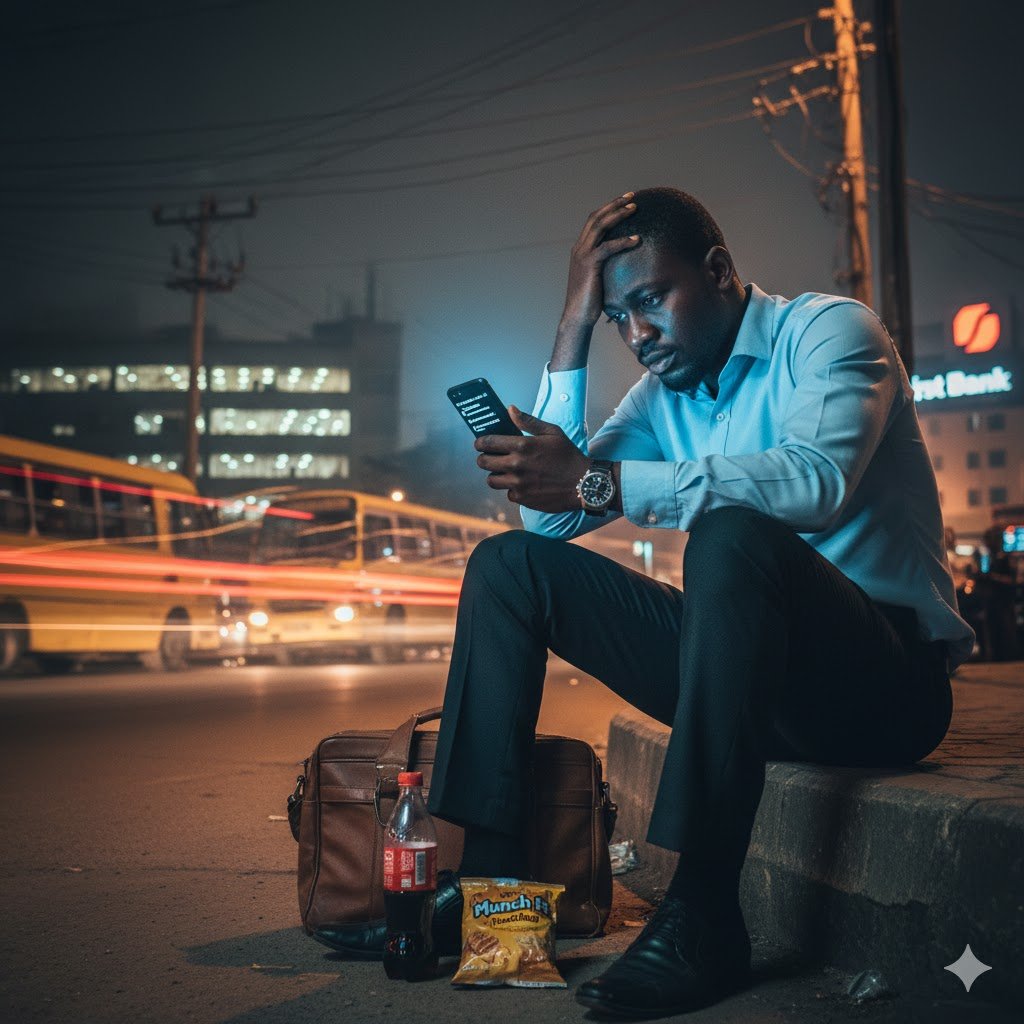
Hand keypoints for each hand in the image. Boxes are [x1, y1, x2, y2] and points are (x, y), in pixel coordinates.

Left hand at [475, 406, 589, 511]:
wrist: (584, 483)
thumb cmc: (569, 455)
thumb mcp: (552, 432)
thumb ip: (528, 421)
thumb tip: (510, 409)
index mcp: (522, 445)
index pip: (487, 442)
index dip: (480, 442)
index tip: (480, 443)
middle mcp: (517, 465)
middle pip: (483, 462)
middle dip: (483, 458)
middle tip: (489, 457)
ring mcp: (518, 483)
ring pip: (491, 480)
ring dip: (495, 475)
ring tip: (504, 471)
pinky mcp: (523, 498)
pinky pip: (508, 494)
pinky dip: (512, 489)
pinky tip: (522, 484)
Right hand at [559, 192, 640, 333]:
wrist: (578, 316)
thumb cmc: (590, 301)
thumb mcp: (598, 278)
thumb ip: (606, 266)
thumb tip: (623, 263)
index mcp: (580, 249)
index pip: (593, 221)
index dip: (608, 209)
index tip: (624, 201)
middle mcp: (579, 248)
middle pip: (596, 218)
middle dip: (614, 205)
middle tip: (632, 197)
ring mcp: (582, 255)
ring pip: (600, 227)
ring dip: (618, 215)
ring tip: (635, 209)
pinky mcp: (589, 265)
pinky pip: (607, 248)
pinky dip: (623, 241)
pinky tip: (637, 239)